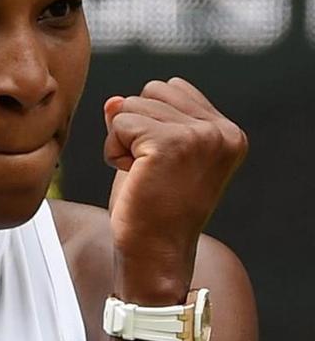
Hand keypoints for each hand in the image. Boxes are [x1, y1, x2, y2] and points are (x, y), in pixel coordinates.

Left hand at [103, 77, 247, 300]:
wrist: (155, 252)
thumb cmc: (153, 207)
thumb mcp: (151, 151)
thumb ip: (140, 117)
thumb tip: (113, 100)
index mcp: (227, 132)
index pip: (171, 88)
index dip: (150, 120)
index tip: (162, 161)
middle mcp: (220, 131)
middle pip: (150, 91)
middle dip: (135, 127)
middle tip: (150, 170)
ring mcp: (198, 136)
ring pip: (130, 105)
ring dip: (122, 140)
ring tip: (142, 174)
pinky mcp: (169, 143)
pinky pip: (119, 124)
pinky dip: (113, 150)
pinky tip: (132, 176)